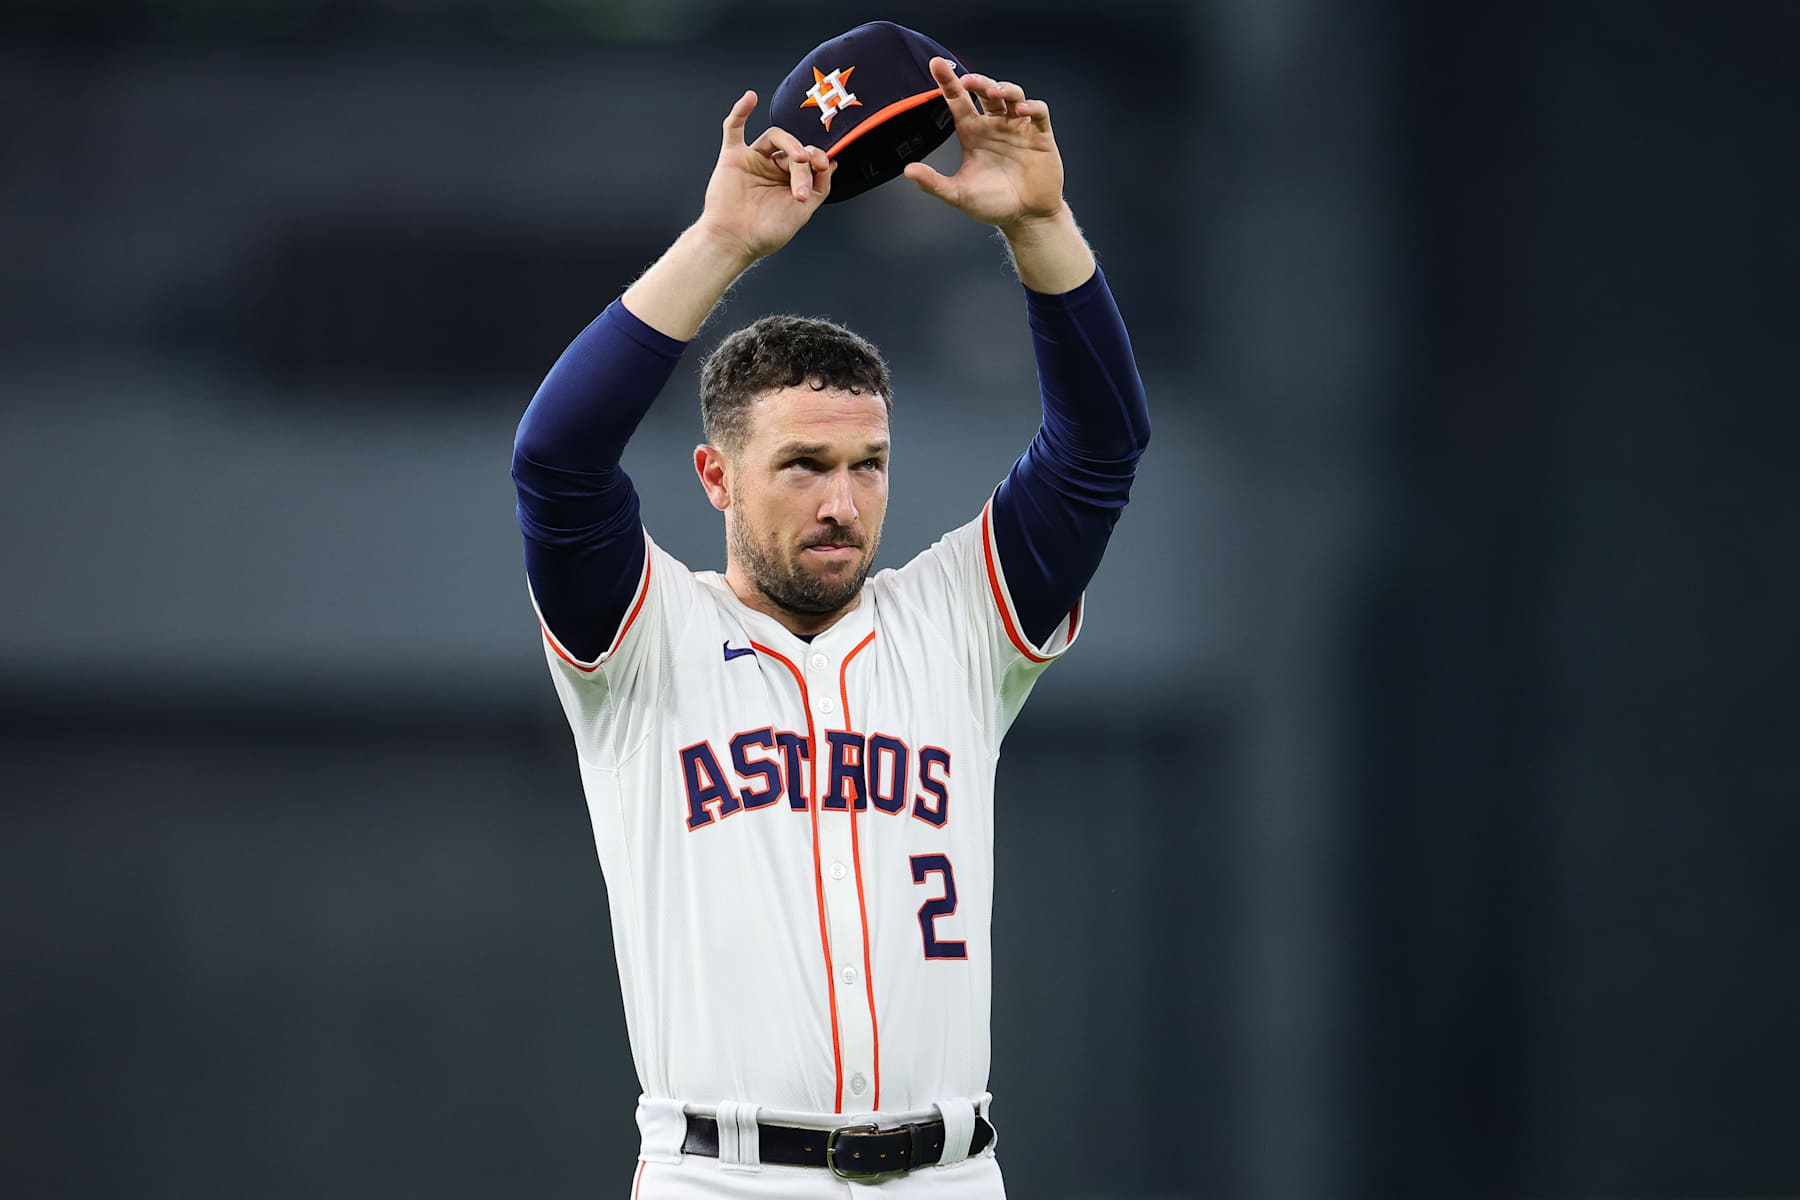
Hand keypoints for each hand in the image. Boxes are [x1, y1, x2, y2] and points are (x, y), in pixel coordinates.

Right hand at [695, 90, 835, 263]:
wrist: (736, 241)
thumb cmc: (765, 232)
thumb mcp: (804, 211)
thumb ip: (820, 186)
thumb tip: (832, 164)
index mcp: (789, 181)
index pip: (809, 159)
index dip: (819, 158)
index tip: (826, 166)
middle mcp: (772, 168)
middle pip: (794, 150)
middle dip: (805, 165)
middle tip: (806, 180)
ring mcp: (753, 160)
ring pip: (775, 137)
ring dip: (791, 144)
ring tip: (798, 159)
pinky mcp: (733, 157)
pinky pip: (734, 128)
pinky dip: (741, 111)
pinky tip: (750, 98)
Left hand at [902, 59, 1066, 230]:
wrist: (1025, 218)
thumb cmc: (992, 204)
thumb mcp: (958, 194)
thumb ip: (933, 183)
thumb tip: (908, 170)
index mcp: (973, 133)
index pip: (958, 100)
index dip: (948, 82)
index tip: (935, 64)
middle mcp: (994, 125)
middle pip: (985, 91)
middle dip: (977, 81)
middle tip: (967, 81)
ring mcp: (1018, 128)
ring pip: (1012, 94)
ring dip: (1003, 88)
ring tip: (993, 93)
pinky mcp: (1040, 135)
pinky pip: (1038, 112)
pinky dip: (1031, 106)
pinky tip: (1021, 109)